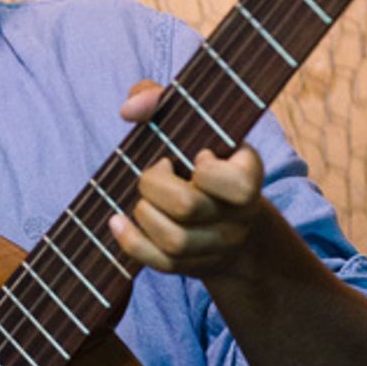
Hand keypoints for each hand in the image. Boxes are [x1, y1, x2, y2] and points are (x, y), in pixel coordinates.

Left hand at [109, 79, 265, 276]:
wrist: (228, 213)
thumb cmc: (201, 155)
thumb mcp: (192, 122)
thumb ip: (160, 99)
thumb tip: (130, 109)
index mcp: (249, 175)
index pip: (234, 183)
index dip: (204, 168)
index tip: (197, 156)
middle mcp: (241, 215)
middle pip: (187, 207)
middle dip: (154, 185)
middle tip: (155, 173)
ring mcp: (220, 245)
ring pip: (174, 241)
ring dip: (144, 214)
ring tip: (143, 199)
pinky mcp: (197, 266)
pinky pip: (162, 264)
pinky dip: (131, 242)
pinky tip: (117, 221)